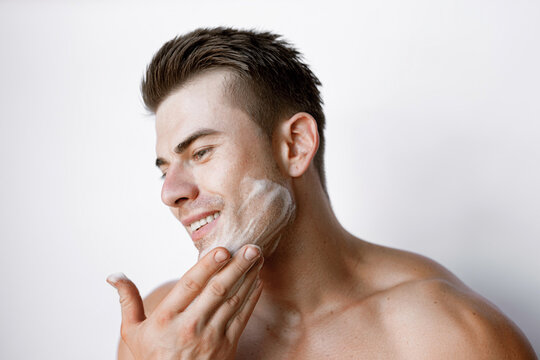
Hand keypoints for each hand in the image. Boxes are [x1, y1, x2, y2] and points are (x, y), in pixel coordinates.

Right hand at [107, 245, 263, 359]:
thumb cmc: (152, 358)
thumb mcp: (133, 332)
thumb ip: (128, 301)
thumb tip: (114, 275)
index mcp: (166, 318)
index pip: (190, 286)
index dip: (208, 266)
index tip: (223, 249)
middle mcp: (190, 326)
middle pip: (217, 290)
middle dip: (237, 266)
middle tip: (251, 247)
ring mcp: (211, 337)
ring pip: (233, 301)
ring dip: (247, 277)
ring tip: (257, 257)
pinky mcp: (226, 347)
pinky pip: (242, 318)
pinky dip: (251, 298)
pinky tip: (256, 281)